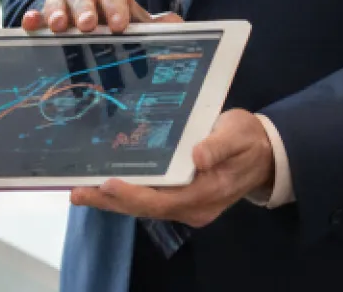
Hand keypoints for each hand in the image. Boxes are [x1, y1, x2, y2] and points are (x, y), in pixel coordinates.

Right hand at [21, 0, 181, 33]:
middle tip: (87, 25)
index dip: (116, 7)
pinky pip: (36, 12)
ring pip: (58, 0)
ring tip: (59, 26)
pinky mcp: (43, 14)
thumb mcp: (132, 20)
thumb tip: (176, 23)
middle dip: (85, 9)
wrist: (84, 13)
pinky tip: (30, 24)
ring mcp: (62, 2)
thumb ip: (151, 25)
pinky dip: (33, 16)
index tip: (119, 25)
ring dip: (57, 12)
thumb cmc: (112, 19)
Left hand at [69, 110, 273, 227]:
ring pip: (145, 206)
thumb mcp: (237, 134)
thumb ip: (218, 145)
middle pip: (147, 207)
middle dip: (111, 201)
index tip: (107, 184)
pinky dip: (126, 193)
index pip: (164, 200)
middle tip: (76, 191)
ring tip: (79, 191)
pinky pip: (150, 199)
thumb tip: (197, 156)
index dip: (134, 194)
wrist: (265, 153)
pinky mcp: (182, 196)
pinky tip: (104, 185)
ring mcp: (187, 204)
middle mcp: (193, 207)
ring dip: (112, 200)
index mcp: (206, 194)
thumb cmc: (249, 139)